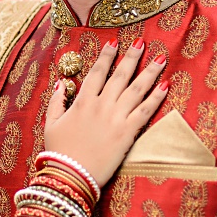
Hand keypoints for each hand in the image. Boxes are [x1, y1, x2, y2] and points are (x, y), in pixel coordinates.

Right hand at [42, 41, 167, 186]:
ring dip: (149, 72)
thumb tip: (61, 84)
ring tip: (160, 58)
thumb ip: (56, 102)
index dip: (106, 56)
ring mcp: (115, 117)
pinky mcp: (127, 132)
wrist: (71, 175)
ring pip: (136, 89)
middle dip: (132, 57)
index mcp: (82, 102)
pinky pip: (145, 111)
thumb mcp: (51, 124)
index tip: (114, 42)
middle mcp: (101, 105)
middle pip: (120, 75)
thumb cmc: (59, 152)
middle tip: (142, 42)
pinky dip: (156, 97)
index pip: (96, 73)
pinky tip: (165, 85)